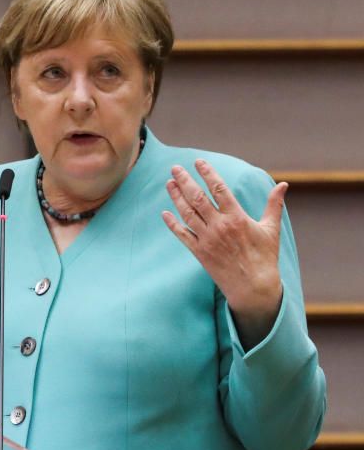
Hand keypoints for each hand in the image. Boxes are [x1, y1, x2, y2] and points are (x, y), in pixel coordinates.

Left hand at [161, 159, 286, 347]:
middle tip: (175, 168)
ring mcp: (207, 239)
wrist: (253, 287)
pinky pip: (182, 235)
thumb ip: (274, 205)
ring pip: (187, 213)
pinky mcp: (199, 252)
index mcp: (237, 217)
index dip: (207, 173)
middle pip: (198, 198)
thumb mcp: (271, 229)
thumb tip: (283, 184)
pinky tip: (165, 213)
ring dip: (176, 197)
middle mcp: (219, 226)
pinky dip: (172, 224)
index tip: (198, 162)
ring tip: (169, 183)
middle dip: (185, 181)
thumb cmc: (265, 257)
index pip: (219, 188)